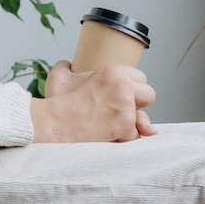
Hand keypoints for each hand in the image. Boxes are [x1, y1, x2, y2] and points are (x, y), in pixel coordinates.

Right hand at [29, 60, 156, 143]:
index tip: (119, 95)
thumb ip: (65, 65)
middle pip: (149, 94)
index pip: (140, 77)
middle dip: (138, 104)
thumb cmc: (57, 101)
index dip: (132, 88)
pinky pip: (135, 136)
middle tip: (120, 110)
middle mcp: (123, 85)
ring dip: (132, 124)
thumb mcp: (59, 76)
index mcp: (113, 71)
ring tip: (112, 125)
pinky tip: (109, 136)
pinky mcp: (125, 125)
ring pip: (144, 119)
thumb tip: (69, 63)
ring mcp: (126, 106)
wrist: (55, 123)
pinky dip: (123, 139)